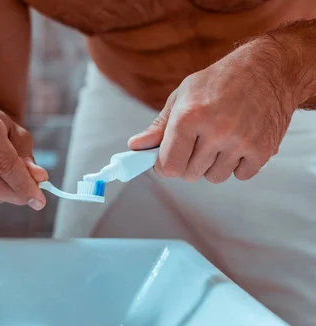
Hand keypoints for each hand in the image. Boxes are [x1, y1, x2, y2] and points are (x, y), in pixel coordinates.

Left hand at [128, 38, 295, 182]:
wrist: (269, 67)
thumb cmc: (222, 79)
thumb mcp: (182, 95)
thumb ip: (159, 126)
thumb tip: (136, 146)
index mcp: (190, 117)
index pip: (168, 166)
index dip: (163, 166)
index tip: (166, 160)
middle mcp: (216, 131)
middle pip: (189, 174)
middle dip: (188, 163)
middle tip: (197, 143)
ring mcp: (241, 142)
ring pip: (214, 177)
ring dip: (213, 165)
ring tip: (219, 140)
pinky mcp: (263, 150)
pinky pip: (240, 175)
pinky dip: (238, 165)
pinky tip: (238, 143)